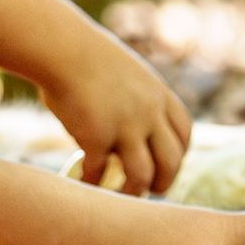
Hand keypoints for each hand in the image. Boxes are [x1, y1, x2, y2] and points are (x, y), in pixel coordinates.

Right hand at [44, 27, 192, 197]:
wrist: (61, 47)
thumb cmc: (84, 55)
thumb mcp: (125, 72)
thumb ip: (137, 97)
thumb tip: (136, 123)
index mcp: (158, 94)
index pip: (184, 132)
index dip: (178, 153)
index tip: (165, 165)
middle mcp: (149, 112)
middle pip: (171, 160)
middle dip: (163, 181)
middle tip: (148, 191)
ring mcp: (125, 126)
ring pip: (142, 175)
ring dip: (131, 192)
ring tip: (116, 197)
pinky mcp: (97, 137)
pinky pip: (99, 173)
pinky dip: (92, 183)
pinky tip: (81, 182)